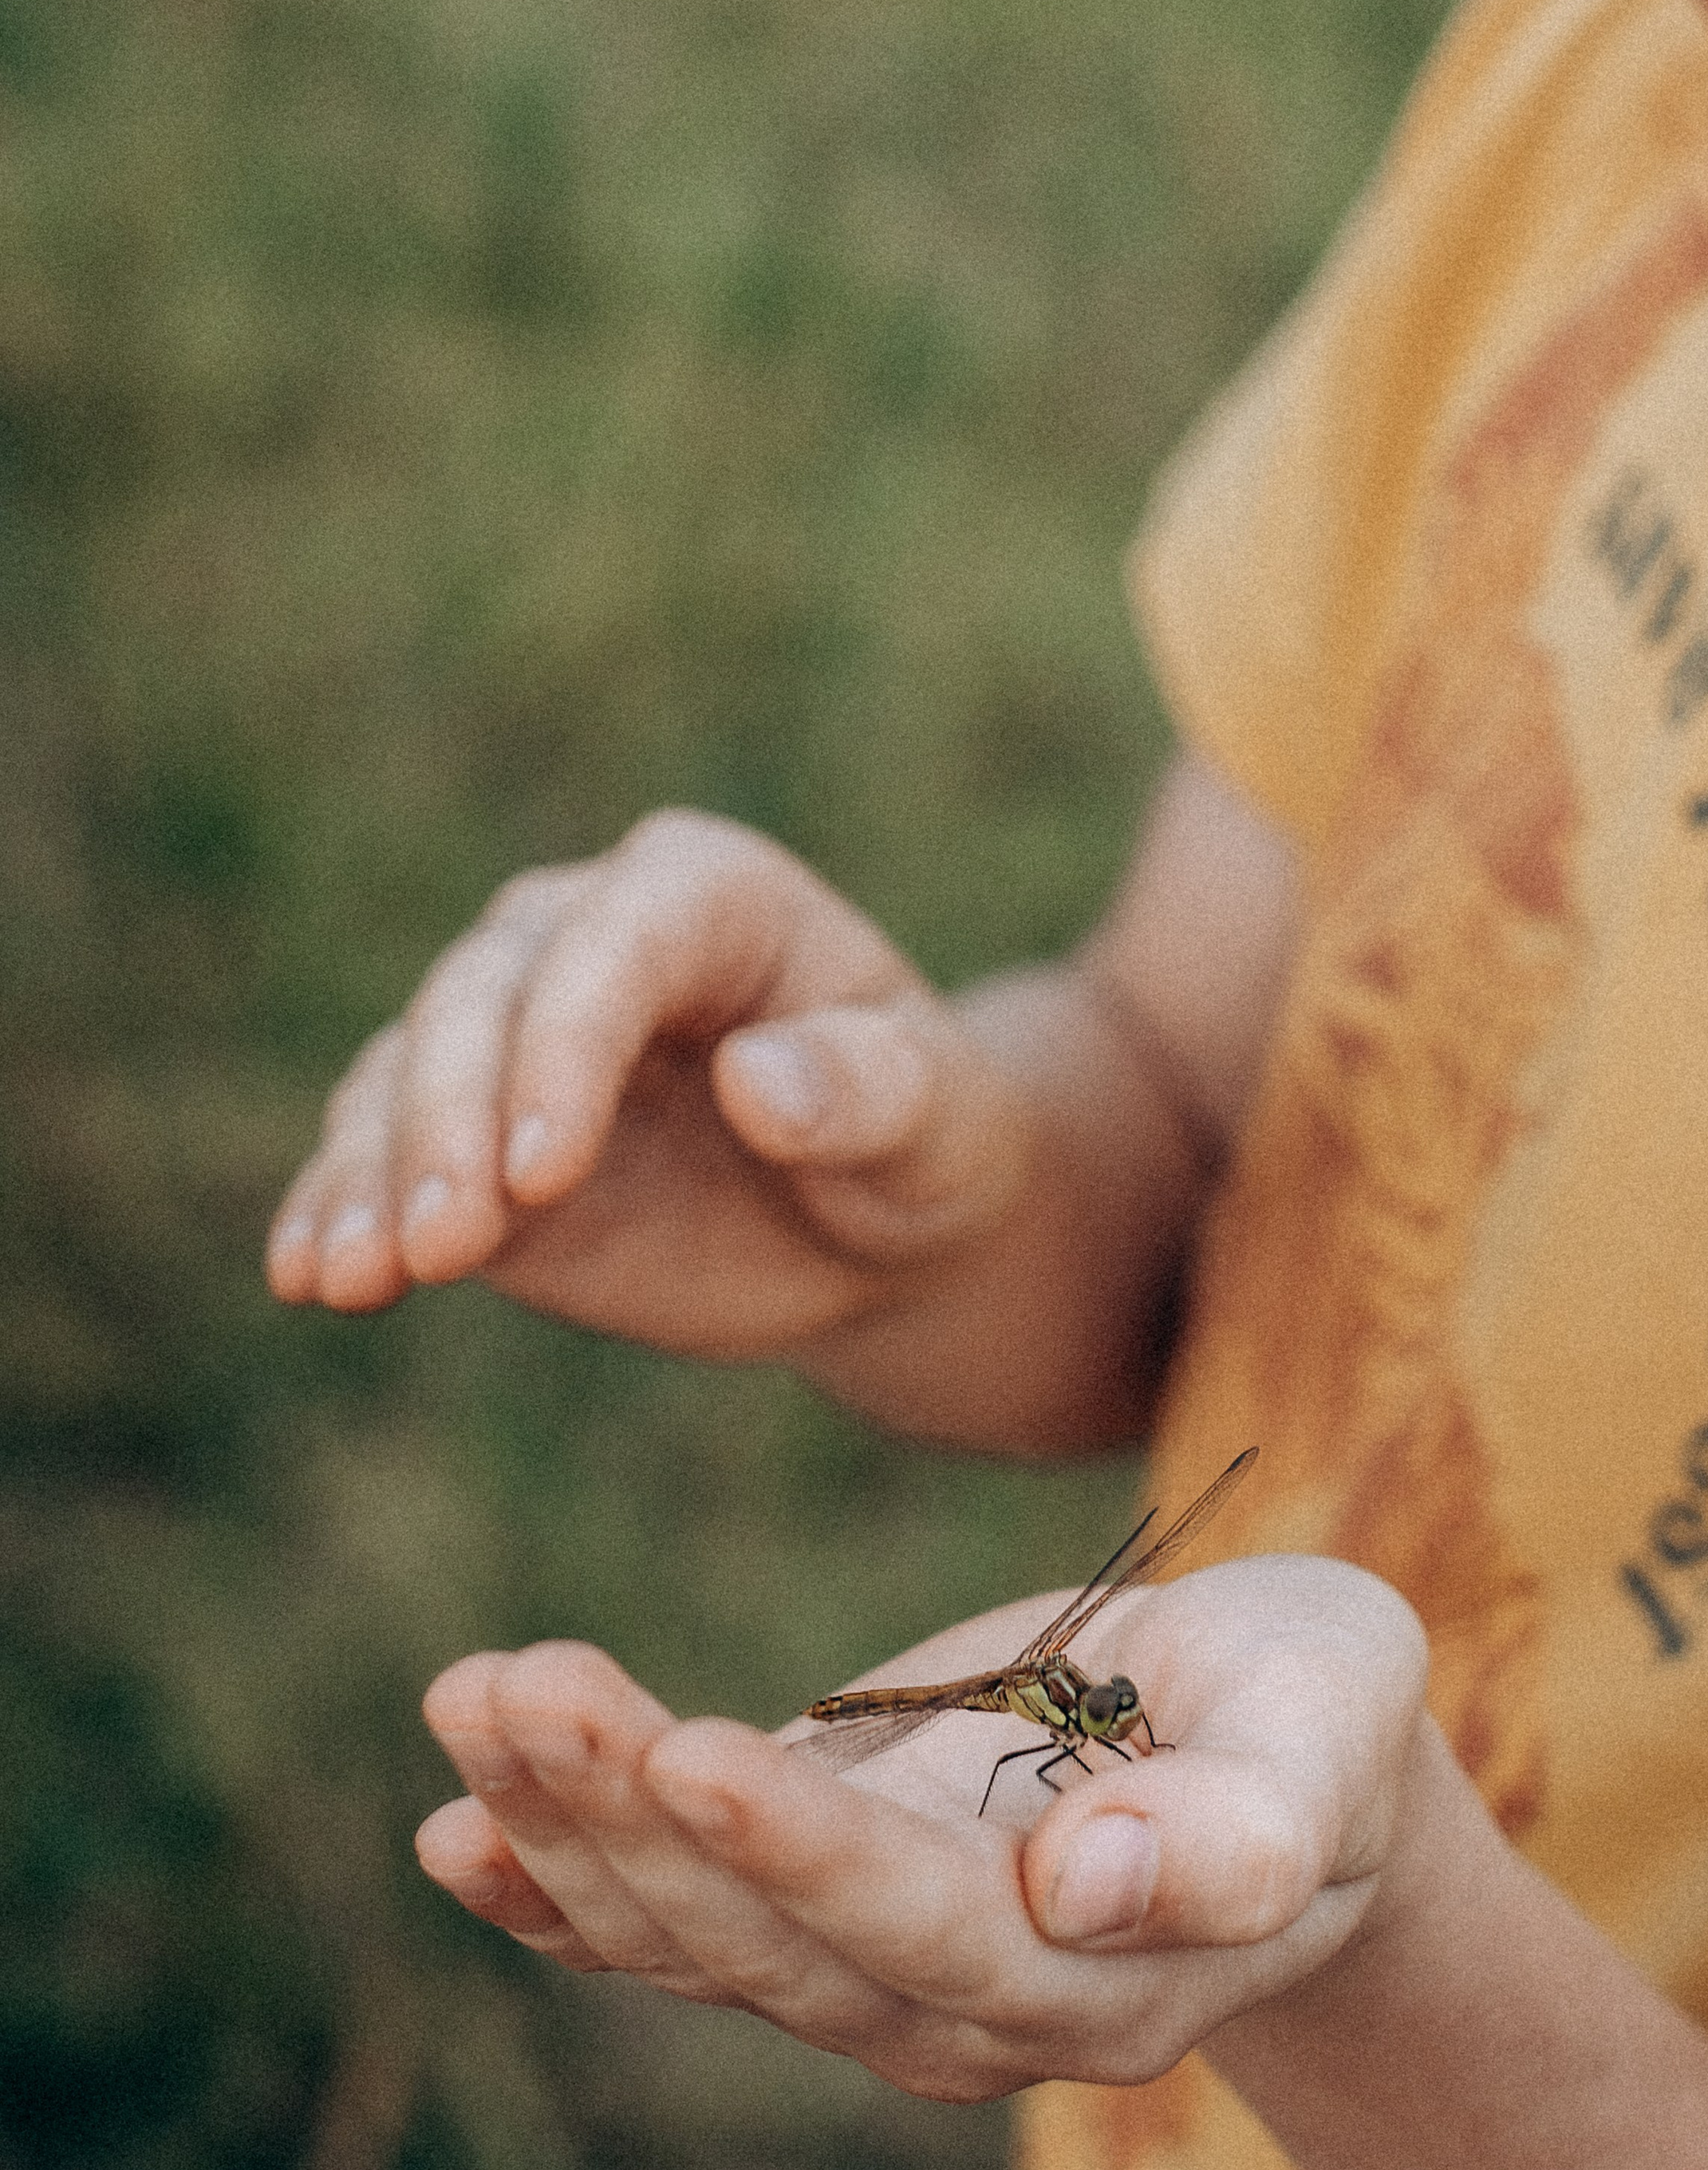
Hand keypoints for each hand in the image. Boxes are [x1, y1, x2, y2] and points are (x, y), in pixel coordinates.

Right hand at [263, 811, 1031, 1354]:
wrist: (873, 1219)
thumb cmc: (922, 1143)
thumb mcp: (935, 1123)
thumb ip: (866, 1092)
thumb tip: (762, 1083)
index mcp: (712, 893)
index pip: (618, 942)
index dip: (568, 1044)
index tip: (544, 1171)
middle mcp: (593, 934)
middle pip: (486, 993)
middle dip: (452, 1117)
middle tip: (445, 1245)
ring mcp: (516, 1025)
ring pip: (410, 1064)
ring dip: (373, 1169)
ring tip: (352, 1277)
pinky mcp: (469, 1123)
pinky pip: (377, 1142)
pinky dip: (338, 1201)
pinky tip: (310, 1274)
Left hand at [412, 1553, 1428, 2101]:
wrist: (1276, 1739)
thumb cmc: (1316, 1714)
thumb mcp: (1326, 1735)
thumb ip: (1245, 1825)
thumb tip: (1085, 1887)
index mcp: (1089, 1977)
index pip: (918, 1926)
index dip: (801, 1852)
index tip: (694, 1752)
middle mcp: (952, 2002)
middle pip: (764, 1932)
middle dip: (630, 1810)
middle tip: (525, 1682)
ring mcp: (865, 1958)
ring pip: (687, 1924)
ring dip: (568, 1816)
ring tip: (477, 1694)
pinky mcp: (810, 1888)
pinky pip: (666, 1920)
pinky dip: (556, 1882)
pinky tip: (459, 1830)